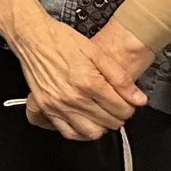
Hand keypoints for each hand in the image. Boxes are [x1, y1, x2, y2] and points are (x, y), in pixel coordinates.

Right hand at [7, 11, 144, 139]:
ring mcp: (59, 105)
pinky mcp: (47, 108)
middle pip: (109, 122)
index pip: (122, 109)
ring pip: (91, 132)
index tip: (128, 102)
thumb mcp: (97, 53)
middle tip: (118, 107)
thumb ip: (120, 78)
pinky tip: (86, 123)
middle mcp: (73, 98)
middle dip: (119, 116)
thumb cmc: (61, 40)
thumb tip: (138, 98)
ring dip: (102, 127)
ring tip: (103, 115)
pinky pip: (68, 132)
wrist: (32, 37)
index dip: (130, 107)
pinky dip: (81, 133)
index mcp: (89, 83)